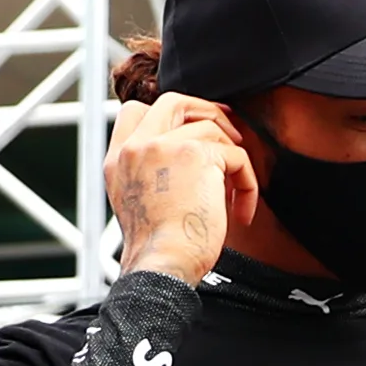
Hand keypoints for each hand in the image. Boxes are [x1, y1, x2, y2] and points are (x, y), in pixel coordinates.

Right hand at [106, 94, 255, 284]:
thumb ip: (150, 172)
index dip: (169, 114)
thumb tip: (185, 158)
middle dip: (206, 111)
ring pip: (211, 127)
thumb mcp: (137, 202)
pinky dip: (247, 183)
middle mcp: (135, 147)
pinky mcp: (197, 154)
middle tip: (229, 133)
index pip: (135, 112)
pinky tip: (241, 211)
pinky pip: (236, 154)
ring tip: (235, 188)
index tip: (193, 128)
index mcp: (118, 159)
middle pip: (173, 101)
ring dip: (232, 156)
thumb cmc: (158, 249)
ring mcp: (164, 146)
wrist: (162, 264)